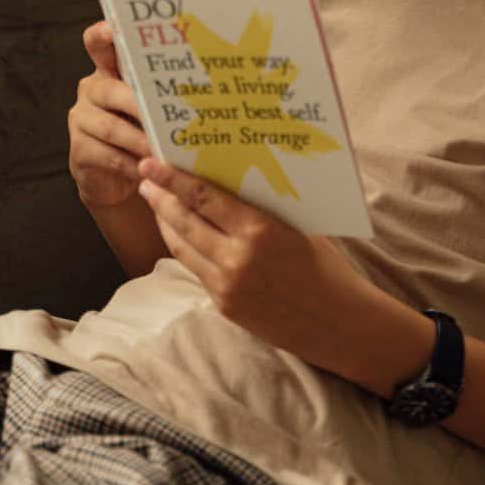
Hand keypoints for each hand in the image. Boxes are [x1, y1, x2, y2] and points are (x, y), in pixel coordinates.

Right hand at [68, 20, 151, 206]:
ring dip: (141, 140)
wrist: (117, 178)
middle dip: (140, 104)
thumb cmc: (142, 132)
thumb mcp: (152, 107)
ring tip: (165, 150)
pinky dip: (133, 164)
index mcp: (109, 72)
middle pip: (110, 90)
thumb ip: (162, 91)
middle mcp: (91, 90)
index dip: (102, 35)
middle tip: (167, 116)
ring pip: (111, 127)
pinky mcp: (78, 150)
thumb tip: (205, 81)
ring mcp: (81, 119)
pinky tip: (150, 169)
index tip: (113, 28)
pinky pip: (108, 155)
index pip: (97, 45)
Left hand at [136, 157, 384, 367]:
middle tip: (146, 177)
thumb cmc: (326, 267)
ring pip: (182, 247)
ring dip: (165, 223)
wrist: (338, 322)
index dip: (173, 178)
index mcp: (259, 230)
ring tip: (156, 203)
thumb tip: (232, 180)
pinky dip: (183, 248)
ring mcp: (227, 285)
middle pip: (184, 220)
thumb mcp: (299, 227)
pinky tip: (179, 235)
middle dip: (160, 197)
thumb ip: (264, 208)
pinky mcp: (224, 305)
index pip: (204, 197)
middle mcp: (237, 258)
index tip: (152, 162)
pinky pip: (196, 269)